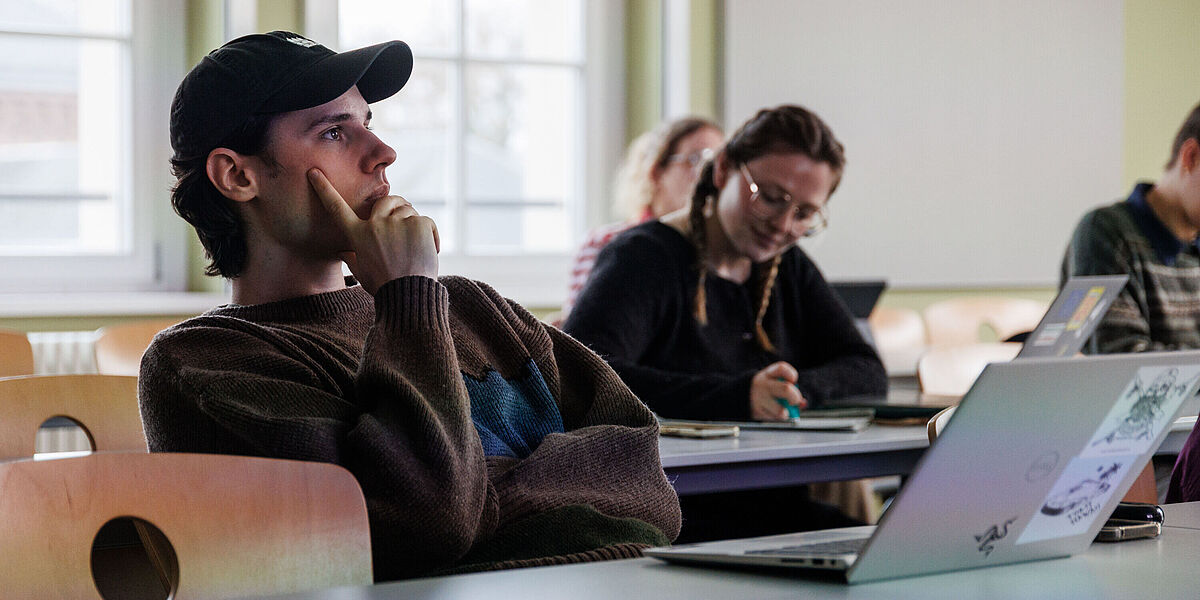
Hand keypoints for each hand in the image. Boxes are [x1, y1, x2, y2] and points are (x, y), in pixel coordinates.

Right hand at [308, 168, 439, 294]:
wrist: (408, 295)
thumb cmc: (384, 286)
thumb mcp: (361, 272)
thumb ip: (352, 258)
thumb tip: (343, 252)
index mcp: (358, 235)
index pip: (336, 208)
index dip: (324, 189)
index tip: (314, 172)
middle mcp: (375, 224)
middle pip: (385, 200)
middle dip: (395, 204)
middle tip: (404, 216)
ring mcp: (397, 222)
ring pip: (408, 211)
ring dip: (413, 223)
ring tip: (417, 247)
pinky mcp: (418, 224)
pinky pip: (426, 220)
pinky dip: (432, 234)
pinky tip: (432, 250)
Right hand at [749, 361, 806, 420]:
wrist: (741, 395)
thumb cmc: (766, 388)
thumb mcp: (775, 382)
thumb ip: (791, 389)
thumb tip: (803, 404)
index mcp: (769, 374)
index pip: (782, 368)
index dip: (792, 375)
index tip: (793, 380)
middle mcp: (763, 384)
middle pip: (786, 389)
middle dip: (795, 397)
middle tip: (794, 401)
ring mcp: (759, 398)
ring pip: (780, 410)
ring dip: (786, 413)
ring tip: (783, 411)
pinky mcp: (757, 411)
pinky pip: (774, 418)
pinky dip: (778, 418)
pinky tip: (773, 413)